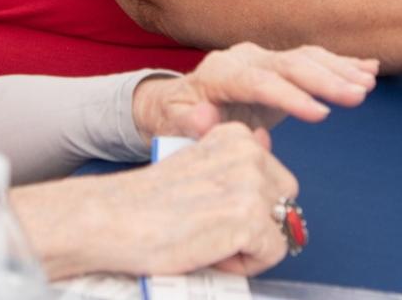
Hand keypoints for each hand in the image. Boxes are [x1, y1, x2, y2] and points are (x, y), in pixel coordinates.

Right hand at [18, 123, 298, 278]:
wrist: (115, 218)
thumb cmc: (150, 201)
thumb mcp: (199, 164)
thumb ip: (236, 157)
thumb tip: (266, 140)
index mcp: (236, 135)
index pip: (274, 178)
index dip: (246, 205)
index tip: (210, 209)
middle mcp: (250, 151)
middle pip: (286, 203)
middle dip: (258, 225)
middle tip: (214, 232)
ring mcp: (252, 184)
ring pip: (281, 231)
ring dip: (248, 246)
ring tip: (209, 242)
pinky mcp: (250, 218)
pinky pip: (272, 253)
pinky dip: (244, 264)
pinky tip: (210, 253)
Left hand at [132, 42, 375, 139]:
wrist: (180, 101)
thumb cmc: (178, 118)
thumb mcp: (173, 124)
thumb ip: (189, 124)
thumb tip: (205, 120)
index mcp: (220, 72)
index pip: (259, 83)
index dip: (290, 98)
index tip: (321, 115)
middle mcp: (245, 58)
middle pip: (289, 65)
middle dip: (326, 80)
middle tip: (358, 96)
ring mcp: (264, 57)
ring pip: (306, 58)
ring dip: (340, 70)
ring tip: (369, 82)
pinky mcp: (280, 64)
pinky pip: (314, 59)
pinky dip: (341, 63)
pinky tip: (369, 67)